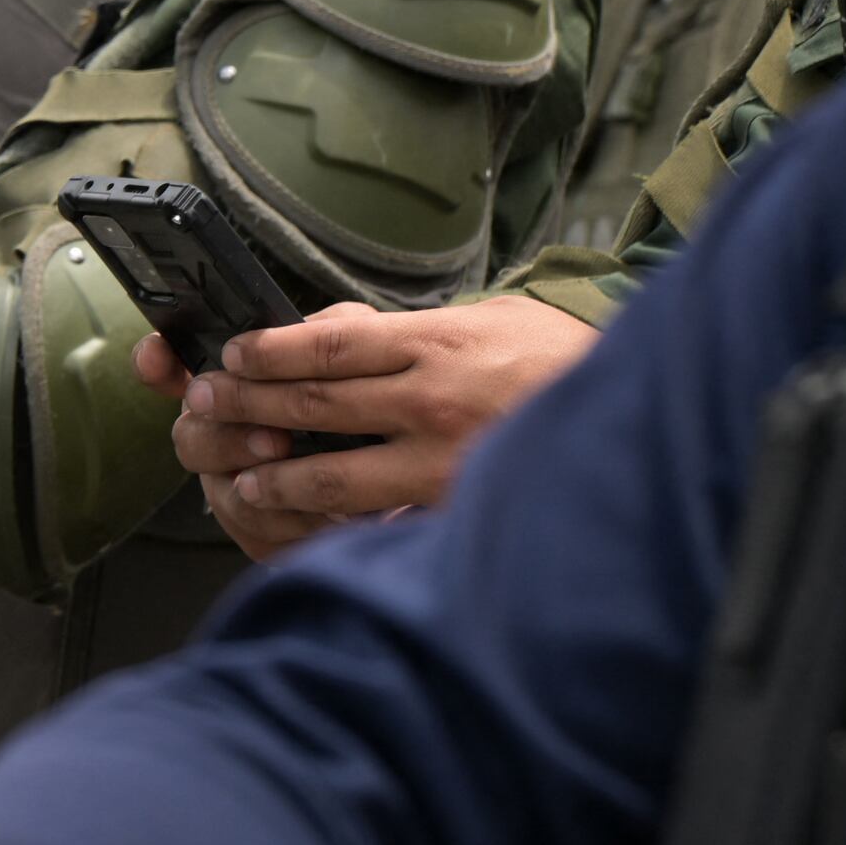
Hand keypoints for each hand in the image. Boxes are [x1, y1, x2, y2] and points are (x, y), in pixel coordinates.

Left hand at [139, 298, 596, 559]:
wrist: (640, 419)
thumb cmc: (554, 361)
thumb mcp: (483, 318)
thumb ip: (400, 329)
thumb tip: (319, 334)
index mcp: (434, 344)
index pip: (325, 345)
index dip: (266, 351)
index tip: (230, 355)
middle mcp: (432, 402)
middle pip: (313, 404)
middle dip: (248, 406)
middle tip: (205, 407)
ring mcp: (445, 463)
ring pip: (333, 473)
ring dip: (275, 475)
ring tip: (241, 476)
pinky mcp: (458, 510)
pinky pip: (380, 520)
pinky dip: (333, 524)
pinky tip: (304, 526)